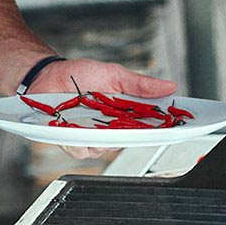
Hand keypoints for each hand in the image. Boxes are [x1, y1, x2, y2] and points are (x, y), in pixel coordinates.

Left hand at [29, 58, 177, 160]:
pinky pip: (81, 150)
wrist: (48, 76)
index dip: (164, 129)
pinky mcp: (72, 141)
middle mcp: (110, 128)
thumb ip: (140, 84)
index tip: (177, 127)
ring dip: (99, 136)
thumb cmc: (80, 74)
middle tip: (123, 120)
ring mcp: (92, 136)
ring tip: (89, 117)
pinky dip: (78, 140)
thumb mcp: (114, 74)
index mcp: (125, 113)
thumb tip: (169, 86)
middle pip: (129, 141)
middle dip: (130, 134)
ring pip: (104, 149)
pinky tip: (72, 126)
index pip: (150, 126)